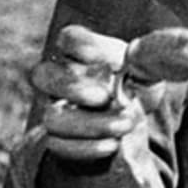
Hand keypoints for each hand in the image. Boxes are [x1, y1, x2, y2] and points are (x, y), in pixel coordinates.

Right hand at [28, 24, 143, 161]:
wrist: (137, 119)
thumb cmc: (137, 84)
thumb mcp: (145, 69)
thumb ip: (141, 58)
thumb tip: (134, 58)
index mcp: (79, 52)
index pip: (69, 39)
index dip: (85, 46)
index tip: (115, 61)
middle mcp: (58, 78)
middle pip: (42, 75)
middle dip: (73, 87)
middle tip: (105, 97)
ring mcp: (55, 109)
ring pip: (52, 117)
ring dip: (89, 124)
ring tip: (125, 124)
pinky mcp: (59, 139)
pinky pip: (57, 145)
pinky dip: (86, 147)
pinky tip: (113, 144)